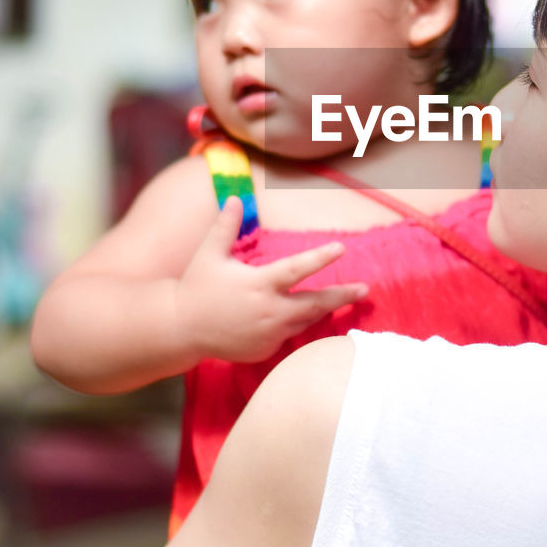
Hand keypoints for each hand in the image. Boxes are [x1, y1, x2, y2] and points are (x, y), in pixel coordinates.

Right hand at [174, 197, 368, 363]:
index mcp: (258, 284)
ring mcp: (268, 334)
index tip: (341, 248)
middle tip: (364, 289)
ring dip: (325, 310)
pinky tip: (305, 315)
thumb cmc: (197, 287)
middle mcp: (268, 311)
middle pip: (314, 304)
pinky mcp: (265, 349)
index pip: (296, 269)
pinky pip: (288, 335)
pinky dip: (298, 324)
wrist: (181, 329)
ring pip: (305, 321)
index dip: (320, 258)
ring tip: (347, 299)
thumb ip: (225, 226)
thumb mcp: (209, 254)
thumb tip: (235, 197)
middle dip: (341, 296)